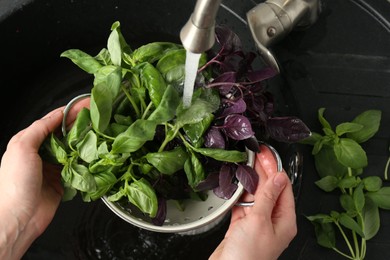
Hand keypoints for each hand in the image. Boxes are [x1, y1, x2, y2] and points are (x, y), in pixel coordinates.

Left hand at [0, 98, 88, 258]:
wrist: (20, 217)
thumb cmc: (15, 182)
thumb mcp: (22, 148)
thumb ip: (39, 129)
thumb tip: (57, 115)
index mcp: (29, 141)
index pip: (53, 120)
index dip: (70, 111)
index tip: (86, 104)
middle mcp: (42, 152)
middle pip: (66, 133)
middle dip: (81, 123)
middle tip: (99, 116)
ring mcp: (54, 166)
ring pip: (74, 148)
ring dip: (86, 141)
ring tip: (102, 132)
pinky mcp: (64, 180)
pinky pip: (78, 166)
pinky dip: (87, 160)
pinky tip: (97, 154)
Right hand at [210, 145, 296, 259]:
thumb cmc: (248, 258)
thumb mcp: (260, 222)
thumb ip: (267, 198)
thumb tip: (278, 178)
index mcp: (284, 221)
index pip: (282, 188)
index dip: (275, 169)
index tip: (266, 154)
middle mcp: (272, 222)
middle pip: (269, 190)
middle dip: (263, 172)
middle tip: (255, 154)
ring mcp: (256, 225)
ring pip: (255, 197)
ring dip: (250, 182)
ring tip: (245, 164)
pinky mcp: (241, 228)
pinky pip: (242, 206)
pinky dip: (238, 196)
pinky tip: (236, 185)